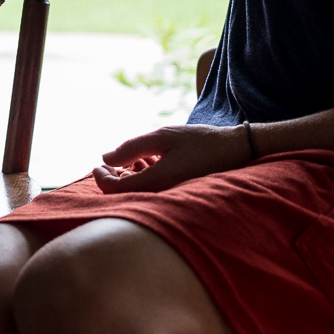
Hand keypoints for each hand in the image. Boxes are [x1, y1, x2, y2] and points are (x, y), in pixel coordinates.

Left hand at [92, 123, 252, 194]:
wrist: (234, 151)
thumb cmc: (200, 141)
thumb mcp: (163, 137)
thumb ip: (132, 147)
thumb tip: (105, 158)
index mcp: (156, 181)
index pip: (115, 191)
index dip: (101, 178)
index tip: (98, 164)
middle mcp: (162, 195)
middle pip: (124, 195)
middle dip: (113, 177)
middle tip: (112, 161)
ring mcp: (169, 196)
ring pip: (137, 193)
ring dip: (128, 176)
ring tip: (135, 158)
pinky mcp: (175, 194)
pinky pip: (150, 191)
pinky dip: (142, 177)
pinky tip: (148, 161)